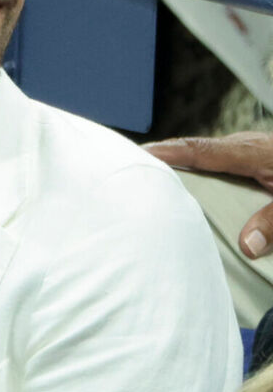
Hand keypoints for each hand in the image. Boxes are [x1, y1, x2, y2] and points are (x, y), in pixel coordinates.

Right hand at [144, 132, 272, 257]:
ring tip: (152, 177)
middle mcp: (242, 145)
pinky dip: (195, 169)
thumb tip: (247, 246)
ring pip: (204, 155)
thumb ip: (272, 222)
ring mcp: (245, 148)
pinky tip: (188, 182)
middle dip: (162, 157)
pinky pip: (215, 161)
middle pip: (193, 150)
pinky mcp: (250, 156)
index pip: (198, 150)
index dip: (166, 153)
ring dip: (179, 164)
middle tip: (132, 166)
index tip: (138, 156)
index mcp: (249, 151)